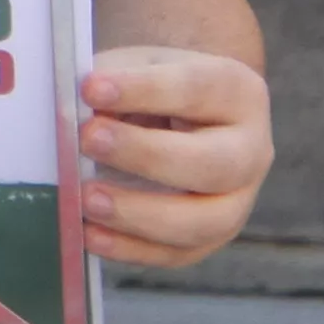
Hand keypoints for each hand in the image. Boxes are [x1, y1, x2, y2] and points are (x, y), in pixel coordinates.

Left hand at [76, 43, 268, 266]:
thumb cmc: (153, 91)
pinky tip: (89, 234)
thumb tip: (71, 116)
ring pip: (202, 221)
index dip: (143, 89)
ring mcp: (237, 202)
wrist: (178, 118)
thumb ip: (111, 87)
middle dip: (146, 155)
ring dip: (140, 213)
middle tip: (89, 140)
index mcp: (238, 93)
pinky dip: (130, 248)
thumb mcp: (137, 69)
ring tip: (87, 198)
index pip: (195, 89)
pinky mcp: (209, 240)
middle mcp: (251, 150)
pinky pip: (175, 254)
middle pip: (213, 163)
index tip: (91, 88)